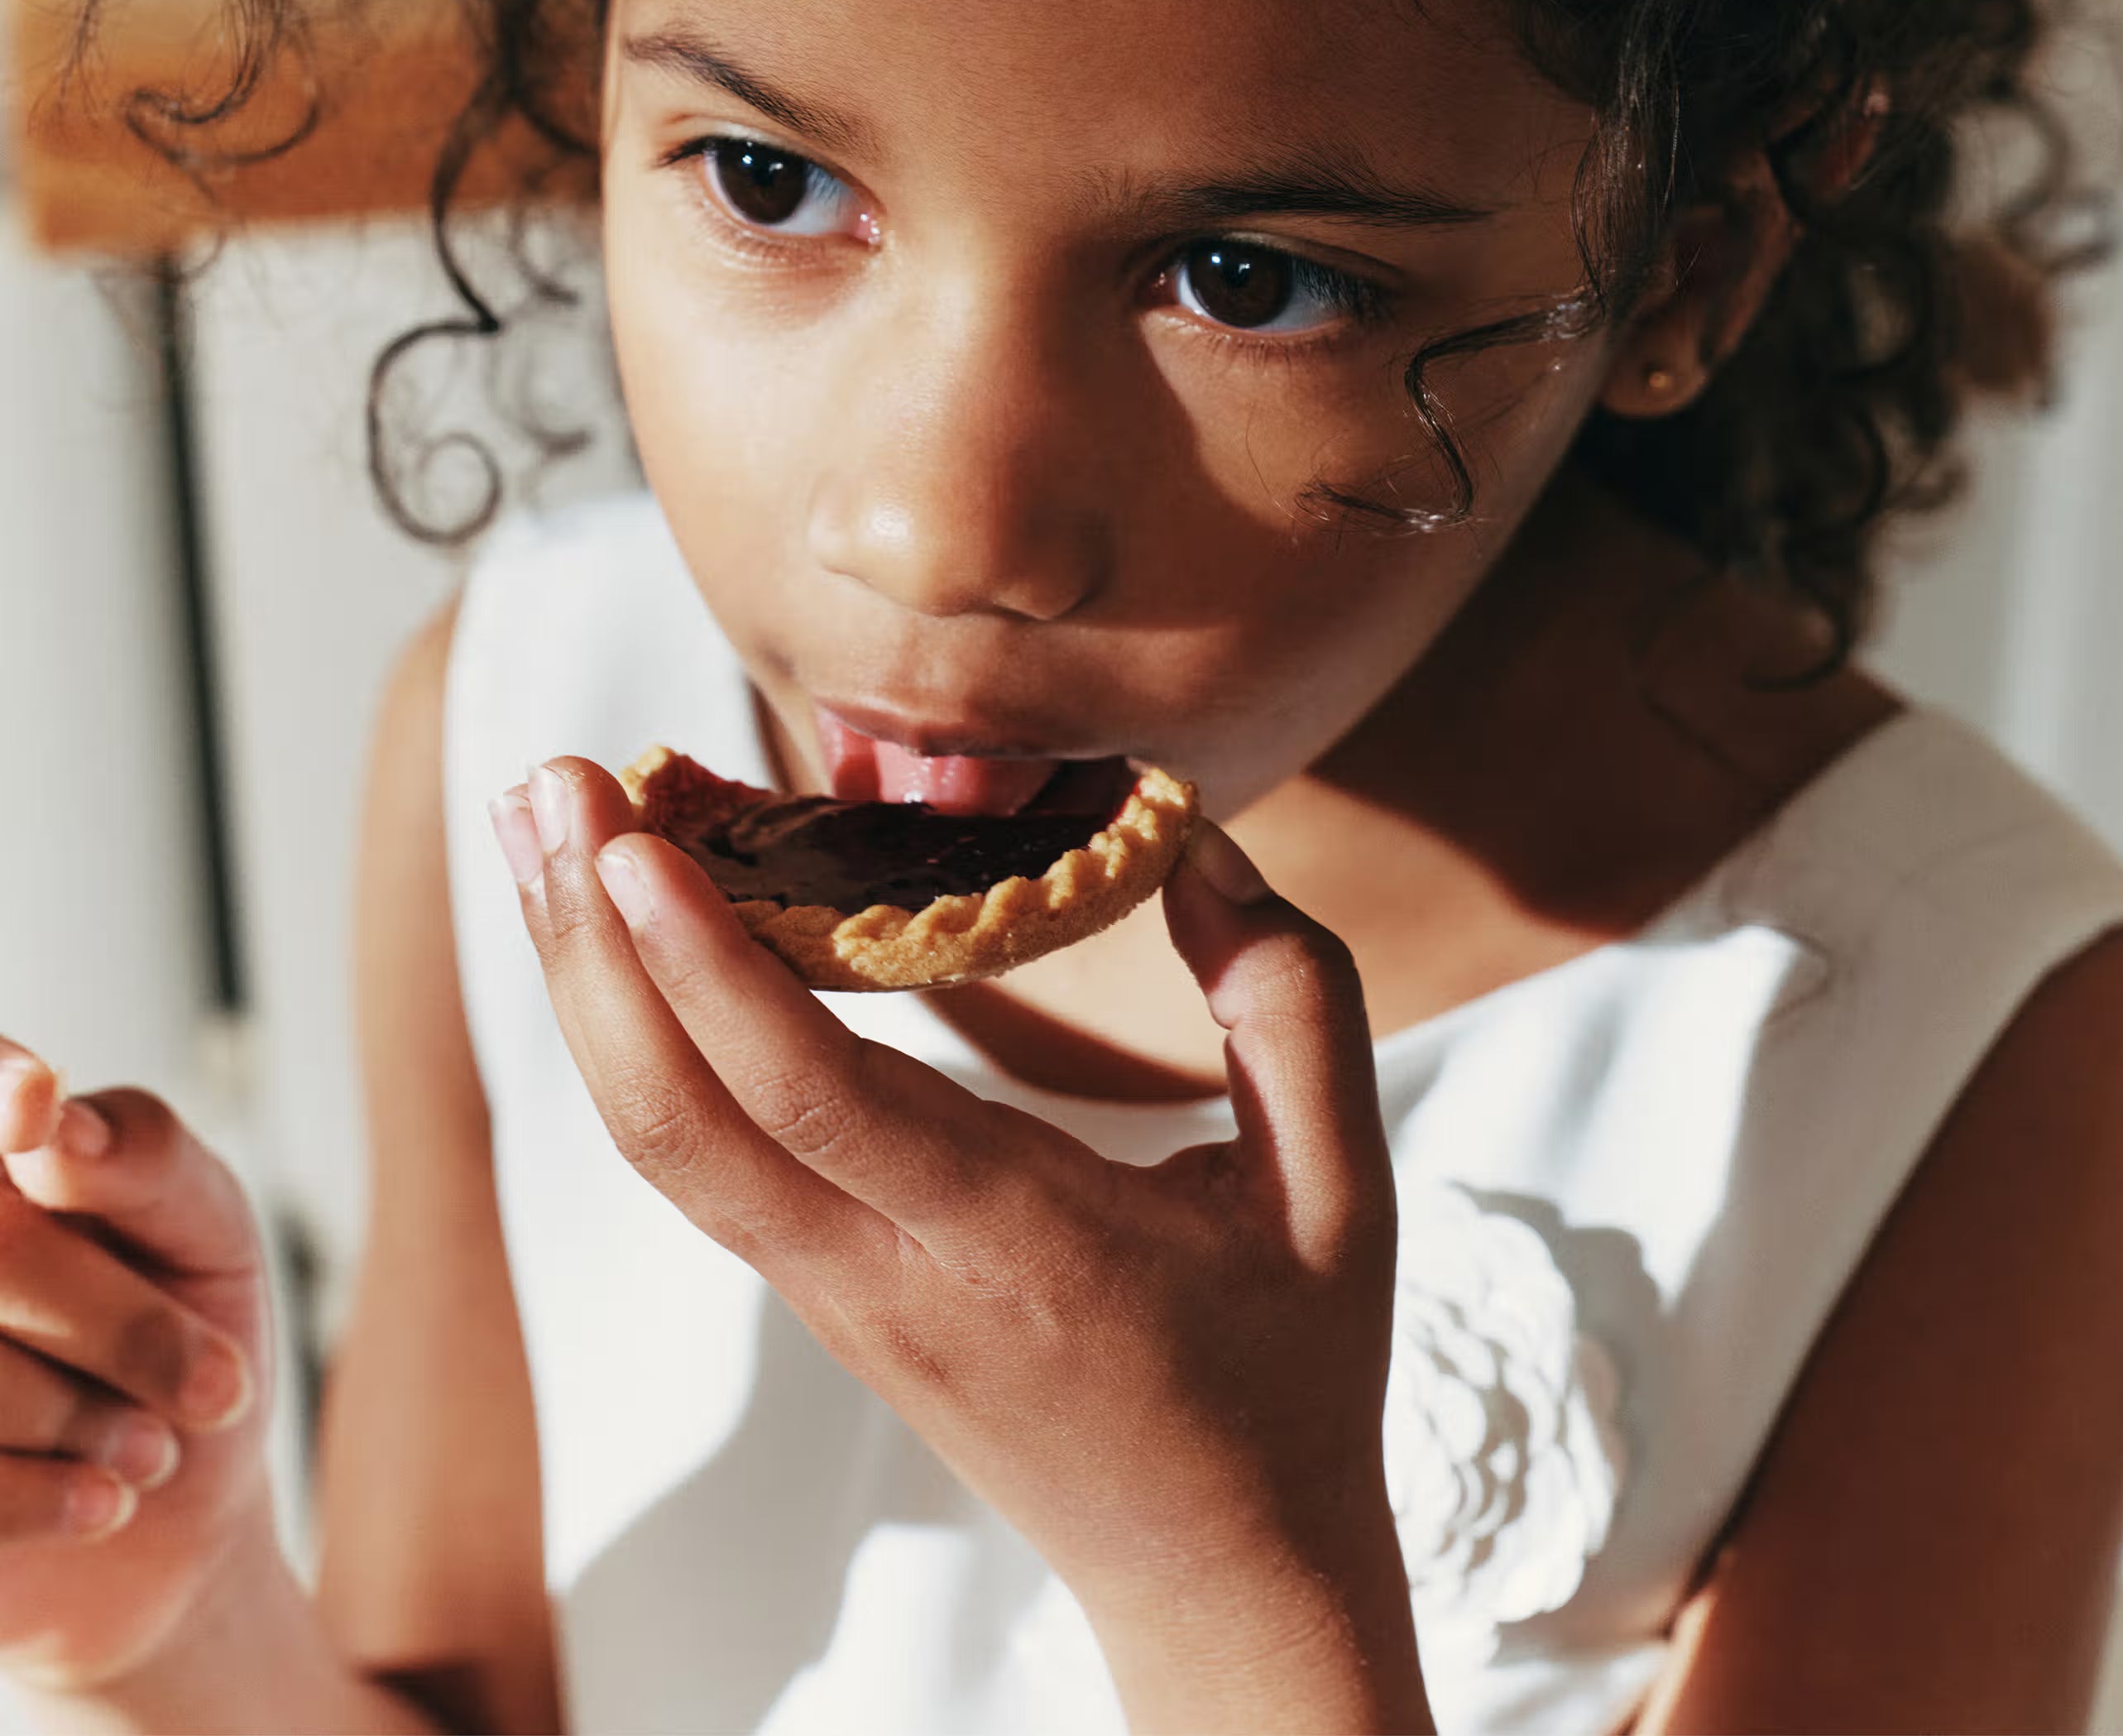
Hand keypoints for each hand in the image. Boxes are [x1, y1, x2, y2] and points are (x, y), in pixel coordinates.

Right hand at [0, 1041, 272, 1694]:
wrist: (169, 1513)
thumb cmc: (189, 1333)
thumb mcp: (204, 1229)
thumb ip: (146, 1155)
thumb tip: (55, 1121)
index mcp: (1, 1148)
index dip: (2, 1092)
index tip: (39, 1103)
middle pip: (1, 1247)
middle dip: (123, 1328)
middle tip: (222, 1389)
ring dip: (91, 1419)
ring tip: (151, 1447)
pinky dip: (50, 1495)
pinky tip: (105, 1500)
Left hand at [497, 759, 1431, 1728]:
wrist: (1221, 1576)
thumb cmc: (1287, 1373)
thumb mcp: (1342, 1193)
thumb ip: (1291, 1002)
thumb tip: (1198, 844)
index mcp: (1017, 1245)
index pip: (820, 1105)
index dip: (709, 974)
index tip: (633, 847)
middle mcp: (890, 1277)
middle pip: (683, 1119)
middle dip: (592, 949)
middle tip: (547, 785)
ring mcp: (838, 1295)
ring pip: (664, 1141)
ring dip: (587, 984)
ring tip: (542, 828)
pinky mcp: (824, 1291)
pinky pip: (699, 1156)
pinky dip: (638, 1034)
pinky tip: (613, 938)